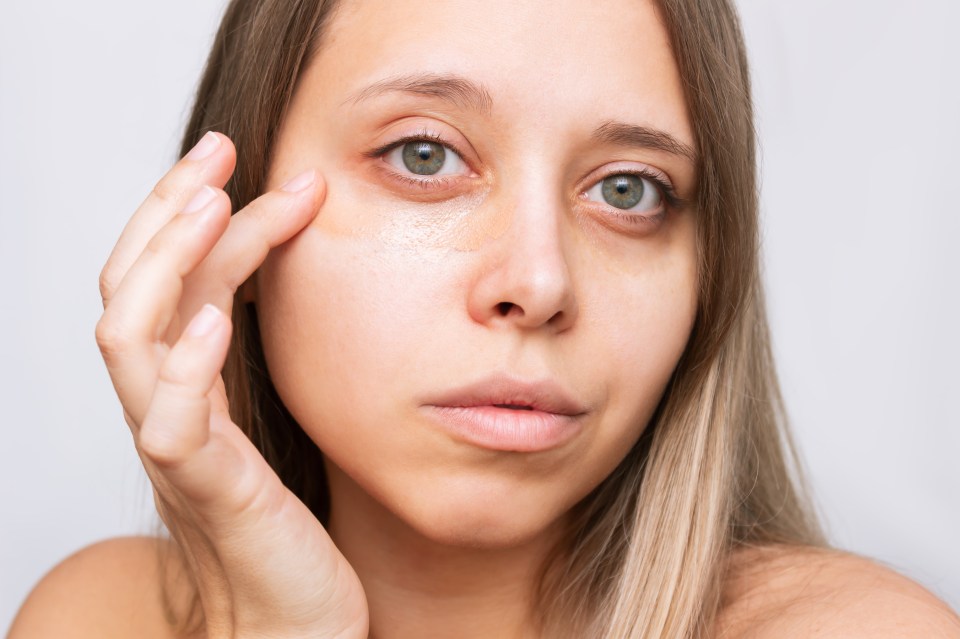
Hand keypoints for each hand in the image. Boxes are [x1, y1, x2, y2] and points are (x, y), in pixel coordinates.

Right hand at [95, 132, 368, 638]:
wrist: (294, 622)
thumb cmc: (287, 526)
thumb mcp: (268, 424)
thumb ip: (255, 365)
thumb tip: (274, 290)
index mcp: (184, 388)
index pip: (163, 280)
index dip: (186, 215)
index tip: (239, 164)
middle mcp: (164, 408)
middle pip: (129, 289)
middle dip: (167, 211)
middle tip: (219, 151)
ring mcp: (177, 450)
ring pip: (128, 340)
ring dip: (167, 264)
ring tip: (212, 204)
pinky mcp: (207, 491)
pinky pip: (170, 423)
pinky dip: (187, 365)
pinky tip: (218, 317)